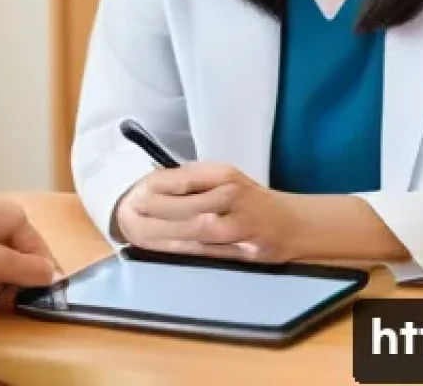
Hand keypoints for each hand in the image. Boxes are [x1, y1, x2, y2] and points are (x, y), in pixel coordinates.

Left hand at [115, 163, 300, 263]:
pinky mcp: (246, 247)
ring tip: (139, 233)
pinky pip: (209, 249)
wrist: (293, 222)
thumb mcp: (223, 180)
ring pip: (196, 228)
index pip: (182, 177)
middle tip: (129, 215)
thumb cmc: (250, 200)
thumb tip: (150, 187)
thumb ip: (192, 183)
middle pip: (186, 204)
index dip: (154, 187)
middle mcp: (232, 193)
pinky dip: (184, 249)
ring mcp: (240, 222)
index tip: (133, 194)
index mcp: (222, 173)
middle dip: (154, 212)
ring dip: (164, 233)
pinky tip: (164, 249)